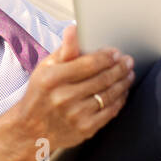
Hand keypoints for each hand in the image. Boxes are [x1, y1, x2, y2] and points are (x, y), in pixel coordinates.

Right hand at [14, 24, 134, 153]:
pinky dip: (120, 100)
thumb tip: (74, 29)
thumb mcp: (45, 69)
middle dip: (120, 68)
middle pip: (102, 79)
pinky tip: (122, 92)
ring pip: (109, 95)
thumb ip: (64, 50)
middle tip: (127, 61)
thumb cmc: (39, 95)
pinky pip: (110, 112)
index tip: (116, 52)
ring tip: (128, 74)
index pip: (89, 64)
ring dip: (123, 82)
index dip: (107, 57)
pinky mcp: (85, 129)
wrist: (31, 130)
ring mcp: (76, 115)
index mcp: (52, 79)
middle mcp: (64, 97)